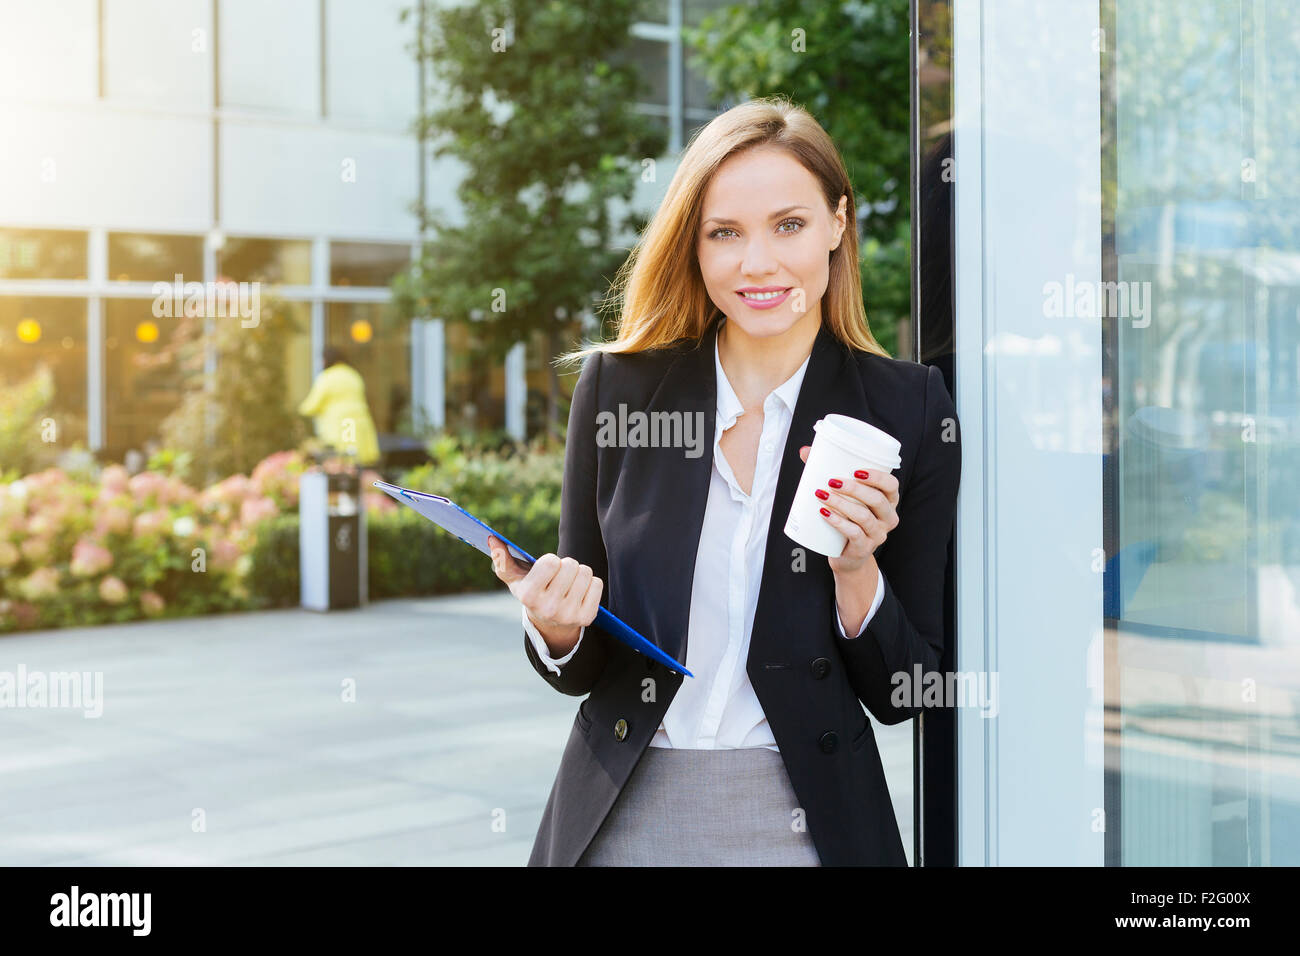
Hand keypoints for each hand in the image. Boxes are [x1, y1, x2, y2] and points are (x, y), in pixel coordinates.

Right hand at [488, 535, 602, 655]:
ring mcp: (569, 614)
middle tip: (559, 577)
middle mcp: (549, 608)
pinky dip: (591, 584)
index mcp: (529, 596)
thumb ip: (501, 559)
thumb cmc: (532, 592)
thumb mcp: (514, 579)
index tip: (546, 569)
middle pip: (571, 565)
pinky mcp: (587, 617)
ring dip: (579, 573)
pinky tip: (579, 592)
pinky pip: (597, 584)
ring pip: (586, 572)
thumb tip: (493, 539)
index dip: (550, 561)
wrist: (550, 623)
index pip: (551, 562)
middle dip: (566, 565)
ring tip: (569, 583)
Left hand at [798, 445, 899, 575]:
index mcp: (888, 501)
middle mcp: (888, 517)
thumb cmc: (847, 518)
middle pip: (877, 499)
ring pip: (864, 516)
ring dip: (842, 504)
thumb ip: (828, 472)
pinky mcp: (865, 547)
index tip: (856, 470)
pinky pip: (853, 533)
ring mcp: (878, 534)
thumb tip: (805, 451)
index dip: (877, 477)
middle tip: (831, 481)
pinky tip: (825, 514)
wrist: (847, 555)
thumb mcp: (845, 497)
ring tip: (822, 495)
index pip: (892, 485)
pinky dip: (838, 522)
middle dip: (854, 489)